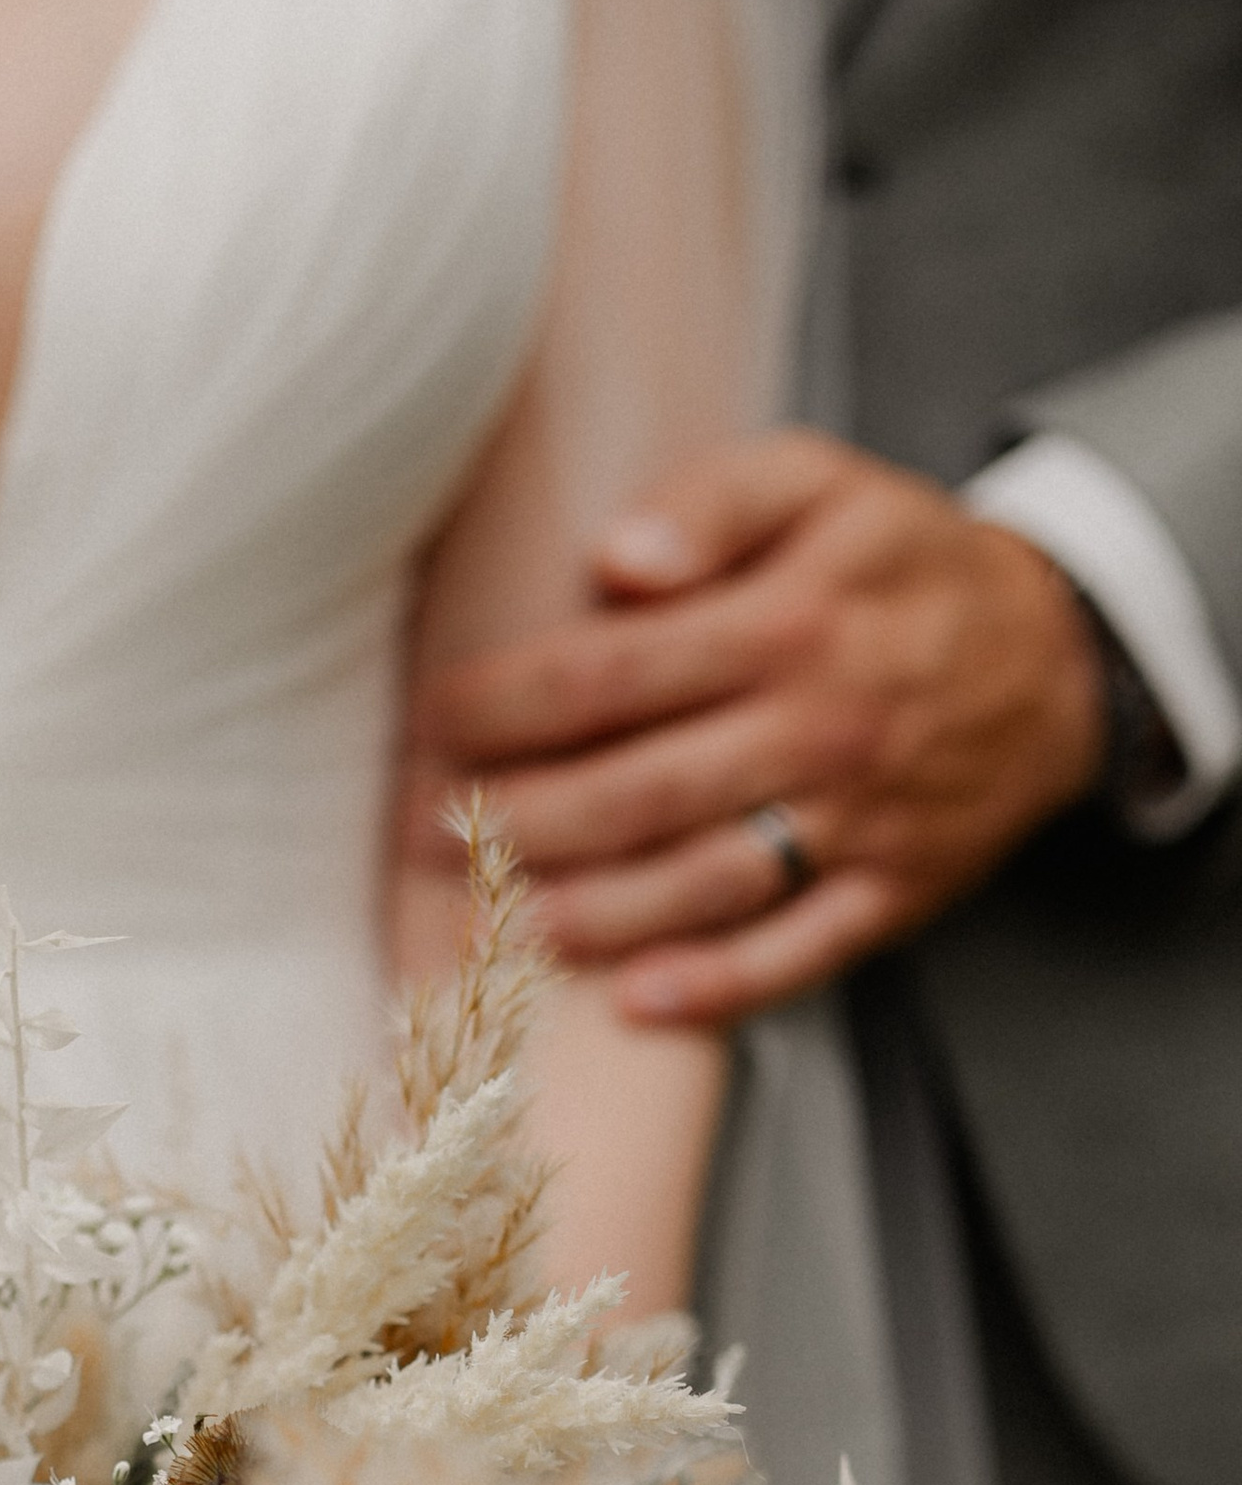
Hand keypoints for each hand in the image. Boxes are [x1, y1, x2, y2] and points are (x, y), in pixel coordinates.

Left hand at [401, 429, 1109, 1026]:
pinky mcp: (894, 892)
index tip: (432, 722)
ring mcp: (861, 820)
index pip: (611, 674)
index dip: (503, 706)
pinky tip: (633, 1001)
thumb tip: (613, 559)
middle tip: (429, 831)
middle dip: (518, 818)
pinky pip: (798, 952)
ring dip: (593, 910)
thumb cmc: (896, 563)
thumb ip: (713, 504)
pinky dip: (717, 985)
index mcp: (791, 620)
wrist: (1054, 654)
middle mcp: (823, 726)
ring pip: (704, 881)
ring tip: (500, 918)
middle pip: (638, 789)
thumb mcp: (821, 483)